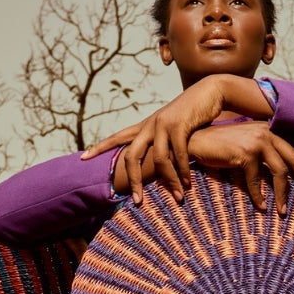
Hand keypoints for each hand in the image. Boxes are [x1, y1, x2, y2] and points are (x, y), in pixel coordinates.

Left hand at [82, 75, 269, 200]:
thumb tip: (158, 162)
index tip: (83, 158)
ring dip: (169, 181)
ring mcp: (163, 124)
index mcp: (145, 126)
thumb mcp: (173, 128)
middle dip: (132, 180)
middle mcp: (150, 124)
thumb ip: (163, 143)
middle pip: (132, 156)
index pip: (117, 137)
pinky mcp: (179, 124)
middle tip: (137, 201)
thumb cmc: (192, 114)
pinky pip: (178, 154)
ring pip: (158, 159)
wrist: (210, 92)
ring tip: (178, 197)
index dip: (100, 148)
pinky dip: (183, 170)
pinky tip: (188, 183)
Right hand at [186, 123, 293, 214]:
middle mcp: (266, 132)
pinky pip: (256, 180)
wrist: (195, 142)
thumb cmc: (219, 148)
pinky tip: (262, 207)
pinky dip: (258, 196)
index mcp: (269, 130)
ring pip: (279, 172)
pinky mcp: (245, 152)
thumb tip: (279, 178)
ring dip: (282, 195)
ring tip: (283, 211)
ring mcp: (256, 141)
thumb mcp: (245, 148)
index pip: (293, 152)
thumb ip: (263, 156)